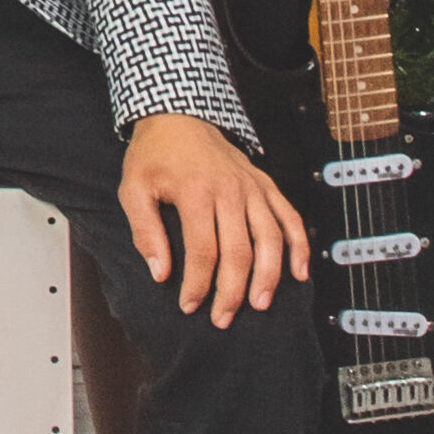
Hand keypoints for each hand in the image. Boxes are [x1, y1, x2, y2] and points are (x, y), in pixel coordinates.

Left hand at [118, 112, 309, 326]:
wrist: (178, 114)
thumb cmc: (154, 155)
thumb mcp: (133, 188)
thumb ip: (145, 231)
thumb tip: (160, 273)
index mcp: (195, 192)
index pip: (202, 250)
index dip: (198, 284)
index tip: (189, 306)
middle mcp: (230, 190)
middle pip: (239, 251)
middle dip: (232, 291)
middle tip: (223, 318)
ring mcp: (252, 187)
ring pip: (270, 239)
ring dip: (268, 276)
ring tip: (260, 305)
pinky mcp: (266, 185)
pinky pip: (289, 217)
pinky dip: (299, 246)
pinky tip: (300, 273)